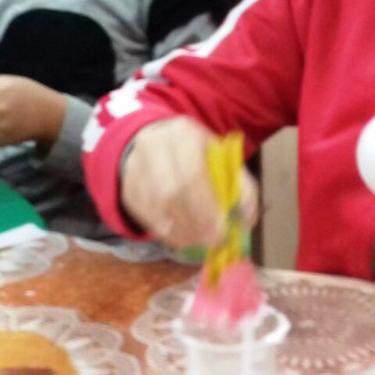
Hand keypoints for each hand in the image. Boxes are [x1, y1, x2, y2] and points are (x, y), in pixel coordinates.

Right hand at [120, 116, 258, 249]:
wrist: (153, 140)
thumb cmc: (194, 153)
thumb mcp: (220, 157)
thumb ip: (239, 184)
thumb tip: (247, 218)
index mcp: (183, 133)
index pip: (193, 172)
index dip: (207, 205)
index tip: (221, 230)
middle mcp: (154, 145)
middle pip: (172, 191)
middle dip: (195, 222)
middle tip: (211, 240)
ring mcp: (135, 166)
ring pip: (156, 206)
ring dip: (180, 230)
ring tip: (198, 241)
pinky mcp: (127, 186)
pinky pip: (144, 215)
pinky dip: (164, 231)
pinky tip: (179, 237)